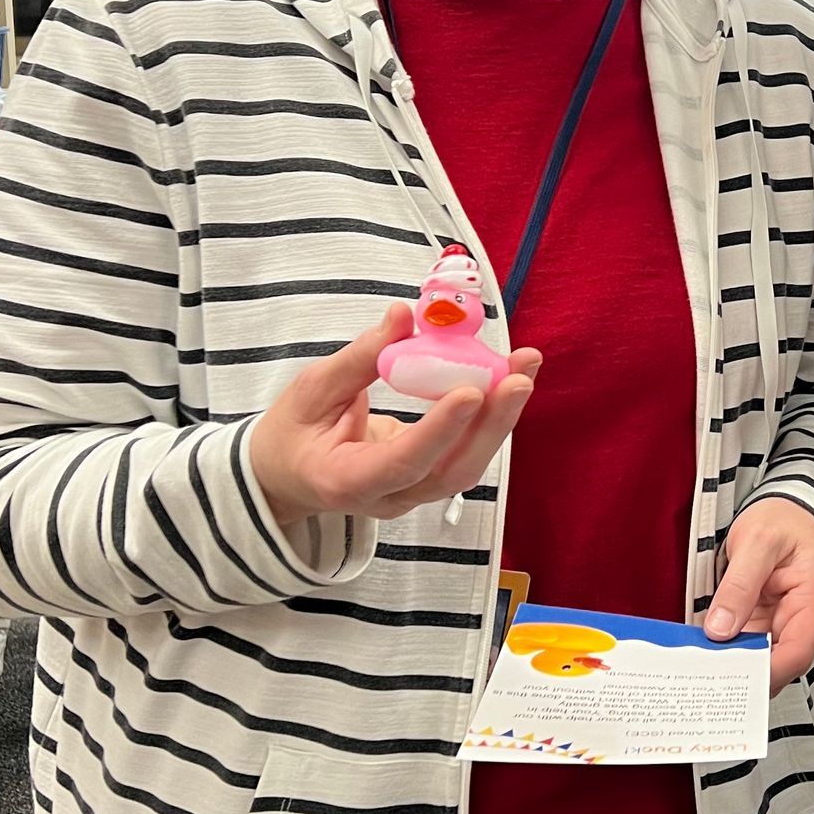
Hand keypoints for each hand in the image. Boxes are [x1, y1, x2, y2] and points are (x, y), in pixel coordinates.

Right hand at [249, 304, 539, 527]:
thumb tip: (403, 315)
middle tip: (520, 376)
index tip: (471, 391)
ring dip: (500, 417)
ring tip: (525, 367)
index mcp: (346, 482)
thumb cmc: (294, 432)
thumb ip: (359, 358)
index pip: (402, 463)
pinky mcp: (430, 478)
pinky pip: (466, 451)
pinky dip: (490, 415)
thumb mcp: (312, 390)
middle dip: (491, 424)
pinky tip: (508, 377)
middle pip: (451, 472)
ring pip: (467, 464)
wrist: (288, 477)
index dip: (439, 430)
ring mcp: (414, 494)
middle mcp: (388, 498)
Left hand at [704, 498, 813, 691]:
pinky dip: (727, 653)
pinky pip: (747, 648)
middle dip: (744, 676)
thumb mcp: (758, 542)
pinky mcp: (765, 626)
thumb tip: (719, 630)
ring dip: (731, 666)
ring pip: (759, 662)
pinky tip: (704, 654)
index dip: (765, 673)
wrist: (787, 512)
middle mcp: (803, 622)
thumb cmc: (783, 521)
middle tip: (704, 676)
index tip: (731, 681)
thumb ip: (739, 585)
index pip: (796, 653)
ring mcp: (783, 626)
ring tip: (698, 668)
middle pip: (778, 665)